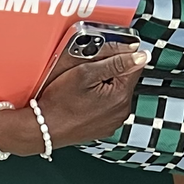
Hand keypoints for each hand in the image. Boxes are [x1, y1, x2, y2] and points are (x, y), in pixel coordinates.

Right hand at [24, 47, 147, 147]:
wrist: (42, 128)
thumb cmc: (59, 103)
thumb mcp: (85, 72)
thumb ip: (115, 62)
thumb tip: (140, 56)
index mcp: (121, 96)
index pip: (134, 64)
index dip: (118, 55)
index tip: (102, 56)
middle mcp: (122, 112)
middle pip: (124, 79)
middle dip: (109, 71)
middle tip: (86, 73)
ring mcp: (113, 122)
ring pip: (115, 93)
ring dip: (103, 86)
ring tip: (82, 88)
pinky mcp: (104, 127)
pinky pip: (107, 107)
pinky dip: (98, 100)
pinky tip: (82, 100)